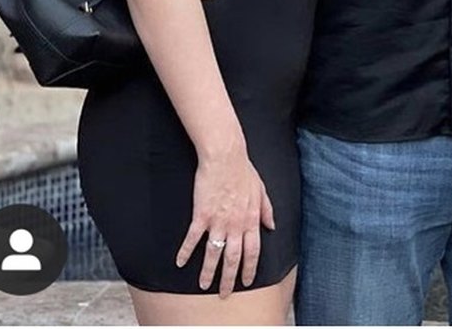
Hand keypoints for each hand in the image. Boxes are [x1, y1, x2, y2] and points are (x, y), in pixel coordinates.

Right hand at [175, 144, 275, 296]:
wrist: (226, 157)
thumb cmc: (243, 171)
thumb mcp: (262, 190)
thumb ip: (267, 210)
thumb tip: (272, 226)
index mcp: (251, 219)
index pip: (253, 251)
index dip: (249, 268)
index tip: (247, 282)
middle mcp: (236, 224)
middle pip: (233, 258)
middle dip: (229, 279)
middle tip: (224, 294)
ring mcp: (218, 220)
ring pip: (214, 253)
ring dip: (208, 271)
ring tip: (203, 285)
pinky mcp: (201, 214)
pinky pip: (193, 238)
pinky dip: (186, 251)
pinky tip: (180, 262)